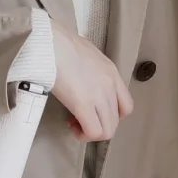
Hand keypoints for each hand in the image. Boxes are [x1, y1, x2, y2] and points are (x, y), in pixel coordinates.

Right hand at [51, 21, 134, 140]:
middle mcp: (110, 86)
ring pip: (107, 130)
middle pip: (116, 121)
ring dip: (91, 132)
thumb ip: (91, 69)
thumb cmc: (61, 43)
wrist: (50, 42)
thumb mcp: (86, 54)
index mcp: (112, 72)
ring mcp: (99, 96)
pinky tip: (71, 125)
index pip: (126, 105)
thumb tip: (82, 78)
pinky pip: (93, 132)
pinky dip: (83, 134)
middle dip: (99, 125)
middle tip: (80, 119)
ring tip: (75, 123)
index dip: (112, 115)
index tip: (95, 112)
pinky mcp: (84, 105)